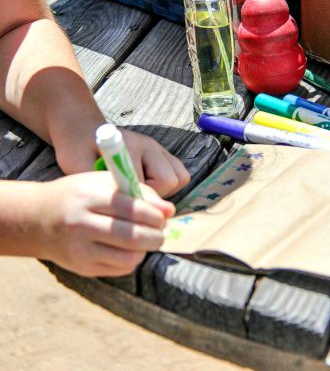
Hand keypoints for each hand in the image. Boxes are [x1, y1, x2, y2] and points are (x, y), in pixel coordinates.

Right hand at [35, 172, 174, 276]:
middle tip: (161, 229)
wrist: (38, 219)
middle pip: (131, 237)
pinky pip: (120, 268)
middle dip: (156, 235)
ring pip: (129, 257)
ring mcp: (79, 250)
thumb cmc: (80, 195)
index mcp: (87, 197)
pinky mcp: (82, 268)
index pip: (130, 208)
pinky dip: (133, 258)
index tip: (166, 215)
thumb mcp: (104, 182)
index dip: (154, 214)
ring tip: (146, 238)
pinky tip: (129, 247)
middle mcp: (80, 224)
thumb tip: (170, 211)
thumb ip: (139, 192)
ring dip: (146, 249)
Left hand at [55, 128, 189, 197]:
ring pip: (179, 178)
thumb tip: (119, 208)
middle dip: (152, 196)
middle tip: (130, 199)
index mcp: (128, 146)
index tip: (122, 210)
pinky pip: (180, 174)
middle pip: (169, 180)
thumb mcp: (78, 166)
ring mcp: (159, 148)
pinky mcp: (165, 153)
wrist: (84, 129)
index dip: (133, 201)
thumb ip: (99, 184)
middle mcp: (149, 145)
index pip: (142, 182)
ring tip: (139, 193)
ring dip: (163, 191)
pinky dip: (168, 186)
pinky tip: (148, 187)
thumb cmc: (78, 149)